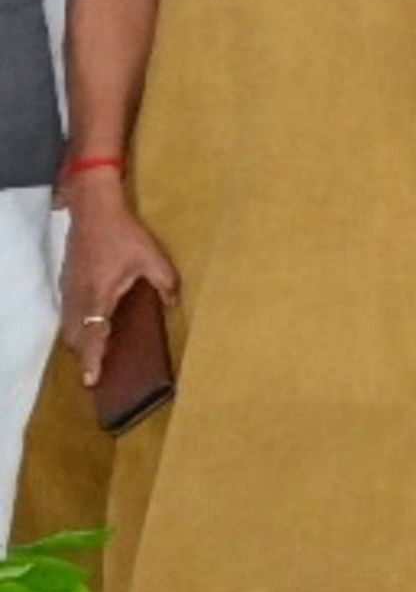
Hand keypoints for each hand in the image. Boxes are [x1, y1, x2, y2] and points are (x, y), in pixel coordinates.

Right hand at [58, 182, 174, 387]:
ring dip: (81, 342)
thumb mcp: (152, 257)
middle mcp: (79, 296)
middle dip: (86, 356)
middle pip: (76, 338)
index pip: (93, 335)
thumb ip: (165, 283)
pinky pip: (69, 313)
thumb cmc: (122, 234)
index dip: (93, 360)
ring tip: (97, 354)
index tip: (91, 381)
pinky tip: (91, 327)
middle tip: (100, 371)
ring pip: (69, 326)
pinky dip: (77, 326)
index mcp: (99, 295)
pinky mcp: (67, 282)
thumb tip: (172, 304)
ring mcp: (70, 290)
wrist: (93, 210)